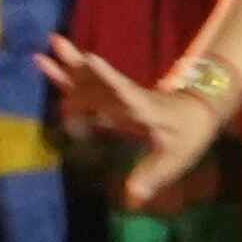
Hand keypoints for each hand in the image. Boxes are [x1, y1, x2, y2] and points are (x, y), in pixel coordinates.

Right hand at [45, 41, 231, 210]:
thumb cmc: (188, 134)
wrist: (198, 111)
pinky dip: (67, 80)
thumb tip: (131, 199)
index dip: (108, 77)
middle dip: (77, 65)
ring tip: (43, 52)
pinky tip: (51, 68)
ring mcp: (119, 95)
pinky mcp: (113, 98)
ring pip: (88, 79)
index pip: (125, 92)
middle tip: (55, 43)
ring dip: (67, 67)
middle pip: (98, 80)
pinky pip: (86, 88)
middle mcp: (127, 97)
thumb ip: (151, 176)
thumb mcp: (174, 159)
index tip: (92, 59)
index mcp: (143, 107)